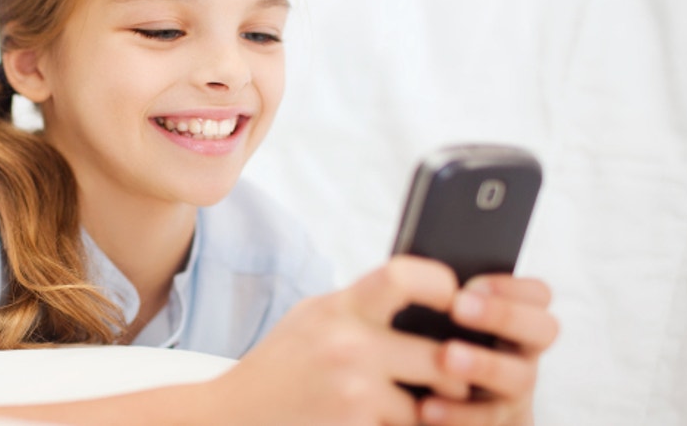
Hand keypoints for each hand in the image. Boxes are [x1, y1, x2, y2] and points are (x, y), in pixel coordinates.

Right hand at [210, 256, 467, 424]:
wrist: (230, 415)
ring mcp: (354, 387)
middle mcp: (348, 342)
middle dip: (456, 374)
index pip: (402, 276)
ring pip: (430, 402)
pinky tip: (375, 421)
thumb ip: (359, 307)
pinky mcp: (356, 422)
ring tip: (414, 407)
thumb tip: (421, 294)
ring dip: (431, 411)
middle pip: (441, 354)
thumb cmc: (279, 368)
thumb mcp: (312, 320)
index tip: (455, 300)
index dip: (441, 284)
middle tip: (454, 379)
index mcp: (338, 306)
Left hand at [419, 275, 558, 425]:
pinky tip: (427, 407)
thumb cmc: (433, 351)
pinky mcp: (501, 423)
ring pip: (520, 378)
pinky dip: (459, 414)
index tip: (470, 284)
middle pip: (543, 329)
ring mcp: (516, 392)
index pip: (538, 294)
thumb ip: (443, 302)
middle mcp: (524, 354)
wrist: (436, 410)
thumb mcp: (442, 324)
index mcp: (515, 320)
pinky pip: (489, 421)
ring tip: (446, 356)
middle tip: (458, 307)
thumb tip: (414, 275)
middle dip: (503, 314)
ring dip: (484, 364)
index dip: (512, 286)